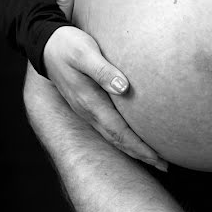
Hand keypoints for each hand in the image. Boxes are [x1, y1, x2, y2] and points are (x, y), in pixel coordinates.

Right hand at [42, 0, 167, 170]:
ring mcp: (87, 111)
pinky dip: (124, 138)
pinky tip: (135, 139)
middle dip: (142, 155)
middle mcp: (88, 112)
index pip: (120, 132)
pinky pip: (109, 128)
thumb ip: (103, 70)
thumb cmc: (68, 45)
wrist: (45, 45)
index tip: (159, 158)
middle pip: (118, 141)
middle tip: (165, 166)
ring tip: (155, 159)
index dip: (140, 147)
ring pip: (114, 137)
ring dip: (134, 149)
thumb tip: (123, 87)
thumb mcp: (85, 53)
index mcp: (90, 102)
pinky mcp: (88, 105)